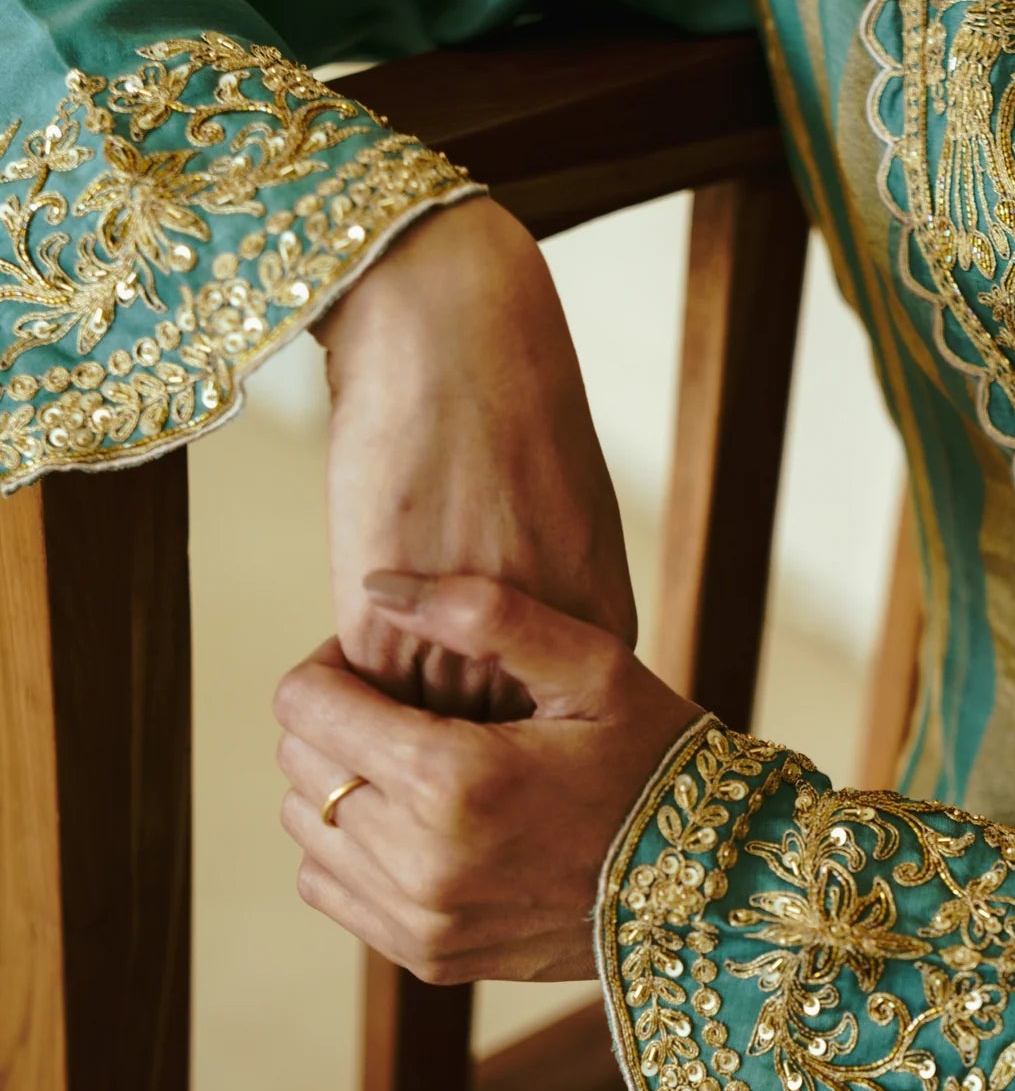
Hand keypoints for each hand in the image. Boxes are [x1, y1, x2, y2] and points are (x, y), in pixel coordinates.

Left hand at [273, 570, 701, 982]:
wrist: (712, 889)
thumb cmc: (655, 760)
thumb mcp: (593, 664)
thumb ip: (484, 612)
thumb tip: (377, 590)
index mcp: (454, 779)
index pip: (305, 705)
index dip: (332, 666)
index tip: (383, 661)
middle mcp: (422, 860)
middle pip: (299, 764)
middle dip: (336, 722)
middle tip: (405, 708)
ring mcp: (420, 919)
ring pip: (305, 829)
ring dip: (340, 785)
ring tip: (414, 766)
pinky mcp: (427, 956)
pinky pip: (331, 889)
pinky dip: (352, 849)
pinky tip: (417, 822)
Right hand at [313, 196, 635, 717]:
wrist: (455, 338)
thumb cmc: (514, 417)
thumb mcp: (567, 527)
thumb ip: (550, 607)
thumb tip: (516, 665)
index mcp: (595, 634)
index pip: (544, 729)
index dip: (501, 731)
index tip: (476, 735)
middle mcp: (532, 653)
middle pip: (481, 745)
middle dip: (445, 751)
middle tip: (408, 751)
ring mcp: (456, 647)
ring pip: (412, 732)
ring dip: (386, 729)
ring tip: (366, 720)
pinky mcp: (378, 625)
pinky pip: (358, 691)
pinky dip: (345, 685)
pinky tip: (343, 656)